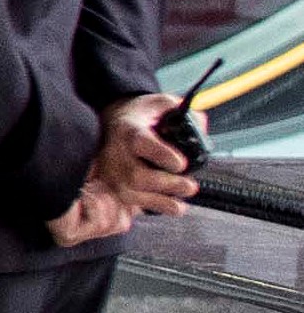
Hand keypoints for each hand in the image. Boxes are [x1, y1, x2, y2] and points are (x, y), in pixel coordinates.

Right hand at [48, 94, 199, 245]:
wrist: (109, 125)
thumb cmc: (137, 117)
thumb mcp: (159, 104)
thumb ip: (184, 111)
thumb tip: (202, 126)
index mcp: (129, 131)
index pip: (141, 143)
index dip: (162, 155)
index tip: (181, 163)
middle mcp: (116, 154)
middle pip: (137, 176)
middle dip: (168, 185)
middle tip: (190, 186)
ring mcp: (112, 172)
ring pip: (133, 195)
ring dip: (161, 203)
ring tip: (180, 205)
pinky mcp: (112, 186)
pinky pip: (129, 203)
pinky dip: (149, 208)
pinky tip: (165, 206)